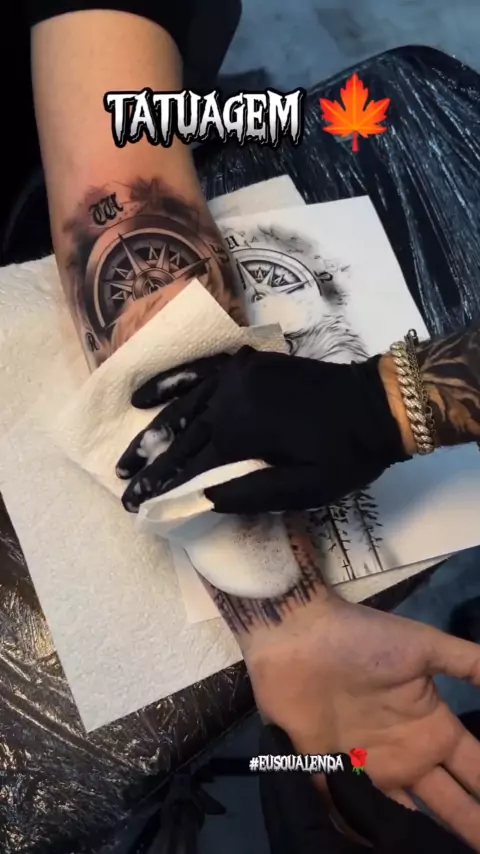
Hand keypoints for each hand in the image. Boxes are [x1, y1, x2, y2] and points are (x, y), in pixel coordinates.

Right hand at [116, 347, 409, 512]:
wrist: (377, 404)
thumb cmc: (348, 453)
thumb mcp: (308, 488)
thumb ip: (253, 494)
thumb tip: (202, 499)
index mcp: (244, 431)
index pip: (190, 466)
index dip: (161, 487)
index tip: (135, 504)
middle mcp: (231, 398)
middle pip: (180, 436)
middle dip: (149, 463)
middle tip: (122, 484)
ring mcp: (237, 376)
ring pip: (183, 405)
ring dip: (152, 430)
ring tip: (127, 453)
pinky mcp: (246, 364)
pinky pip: (199, 370)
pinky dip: (171, 381)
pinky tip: (146, 394)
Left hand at [245, 592, 479, 850]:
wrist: (297, 636)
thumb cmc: (363, 641)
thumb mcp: (424, 646)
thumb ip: (469, 663)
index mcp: (432, 728)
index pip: (476, 770)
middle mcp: (407, 755)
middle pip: (450, 804)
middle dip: (471, 825)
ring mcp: (368, 768)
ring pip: (404, 817)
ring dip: (424, 837)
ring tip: (442, 852)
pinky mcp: (328, 774)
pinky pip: (350, 814)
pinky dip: (366, 835)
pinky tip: (380, 849)